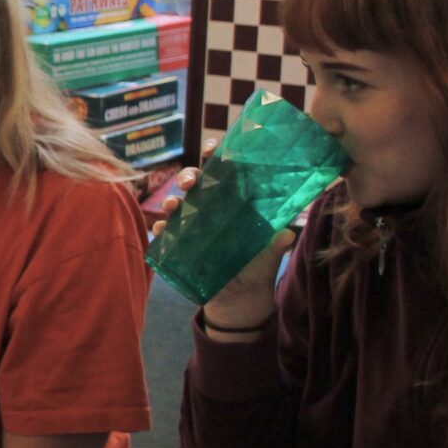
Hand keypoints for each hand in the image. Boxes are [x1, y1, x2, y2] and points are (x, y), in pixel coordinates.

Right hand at [152, 169, 291, 332]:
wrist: (241, 299)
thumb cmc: (257, 268)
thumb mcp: (270, 255)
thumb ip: (276, 244)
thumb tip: (287, 234)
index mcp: (234, 202)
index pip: (224, 172)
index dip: (216, 156)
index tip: (212, 148)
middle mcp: (211, 209)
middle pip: (196, 183)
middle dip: (189, 176)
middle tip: (191, 182)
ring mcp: (193, 226)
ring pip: (177, 203)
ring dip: (171, 200)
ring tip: (173, 205)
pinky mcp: (180, 244)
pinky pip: (165, 231)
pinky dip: (160, 228)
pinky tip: (161, 229)